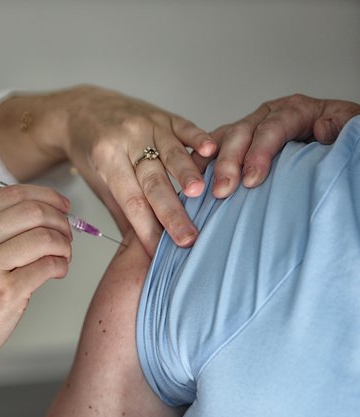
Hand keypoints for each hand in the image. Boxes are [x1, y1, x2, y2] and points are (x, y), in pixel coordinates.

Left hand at [0, 85, 216, 255]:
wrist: (84, 108)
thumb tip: (138, 250)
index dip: (146, 228)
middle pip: (153, 181)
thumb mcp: (97, 180)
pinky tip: (212, 151)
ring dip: (188, 175)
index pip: (130, 201)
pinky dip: (198, 139)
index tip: (159, 252)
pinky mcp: (164, 115)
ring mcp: (147, 124)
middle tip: (188, 238)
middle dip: (171, 212)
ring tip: (202, 195)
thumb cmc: (90, 149)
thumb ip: (121, 211)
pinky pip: (184, 127)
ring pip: (171, 154)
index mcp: (107, 159)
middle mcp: (127, 139)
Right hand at [0, 184, 71, 373]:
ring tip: (63, 255)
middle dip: (60, 220)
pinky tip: (56, 271)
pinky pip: (48, 266)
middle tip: (67, 232)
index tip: (61, 205)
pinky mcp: (4, 293)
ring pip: (44, 237)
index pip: (12, 193)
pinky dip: (61, 266)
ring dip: (64, 244)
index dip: (46, 196)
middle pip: (32, 211)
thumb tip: (38, 209)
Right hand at [195, 94, 359, 197]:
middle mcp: (268, 116)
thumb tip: (323, 128)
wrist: (337, 150)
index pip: (274, 127)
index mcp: (297, 110)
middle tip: (222, 191)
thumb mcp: (351, 130)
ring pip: (222, 140)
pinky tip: (190, 180)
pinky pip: (212, 150)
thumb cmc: (341, 143)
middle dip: (229, 163)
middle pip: (242, 133)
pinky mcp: (238, 144)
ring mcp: (250, 128)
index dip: (260, 153)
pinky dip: (199, 164)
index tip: (251, 180)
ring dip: (208, 164)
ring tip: (197, 187)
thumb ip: (342, 128)